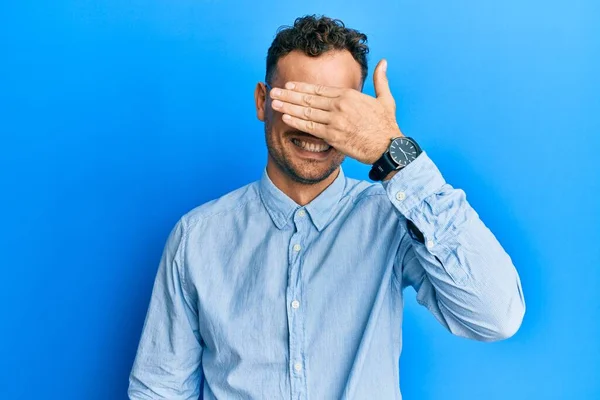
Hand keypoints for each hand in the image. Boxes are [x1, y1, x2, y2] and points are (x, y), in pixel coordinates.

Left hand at [269, 58, 402, 163]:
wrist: (389, 147)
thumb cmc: (387, 125)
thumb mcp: (386, 99)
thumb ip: (381, 80)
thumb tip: (383, 62)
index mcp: (349, 95)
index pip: (319, 90)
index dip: (302, 88)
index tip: (289, 86)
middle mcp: (339, 106)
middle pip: (308, 99)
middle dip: (288, 95)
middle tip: (274, 91)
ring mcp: (335, 121)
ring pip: (306, 112)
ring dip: (288, 107)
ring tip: (274, 103)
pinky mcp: (333, 136)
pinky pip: (310, 128)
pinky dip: (296, 122)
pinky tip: (285, 118)